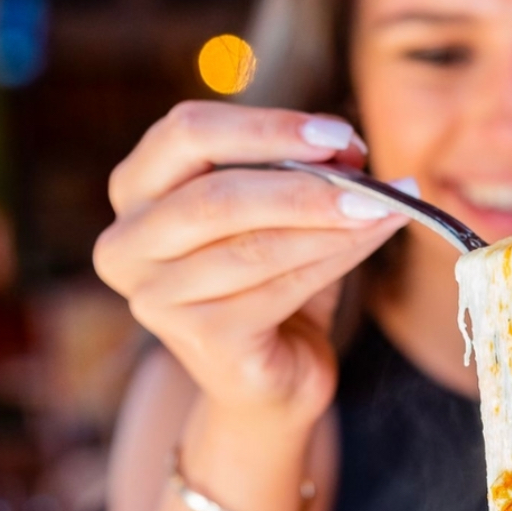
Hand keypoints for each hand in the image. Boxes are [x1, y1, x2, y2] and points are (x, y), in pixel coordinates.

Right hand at [94, 101, 408, 433]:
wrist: (271, 384)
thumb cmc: (271, 291)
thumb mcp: (277, 220)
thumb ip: (298, 178)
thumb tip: (350, 149)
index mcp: (133, 194)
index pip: (185, 134)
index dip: (263, 126)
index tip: (335, 133)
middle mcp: (126, 246)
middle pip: (215, 195)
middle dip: (301, 182)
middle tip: (368, 176)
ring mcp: (156, 299)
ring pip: (254, 245)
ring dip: (328, 222)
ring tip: (385, 206)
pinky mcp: (202, 339)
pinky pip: (279, 287)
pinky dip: (335, 258)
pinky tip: (373, 238)